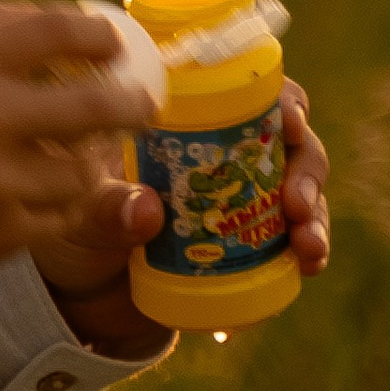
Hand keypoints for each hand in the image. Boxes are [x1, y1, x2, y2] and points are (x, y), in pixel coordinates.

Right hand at [0, 0, 158, 282]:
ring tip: (85, 154)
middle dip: (133, 104)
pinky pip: (58, 217)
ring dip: (92, 160)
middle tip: (141, 105)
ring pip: (82, 170)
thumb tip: (53, 17)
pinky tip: (51, 192)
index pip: (59, 30)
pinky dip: (63, 203)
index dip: (98, 37)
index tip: (111, 46)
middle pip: (97, 104)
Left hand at [38, 73, 331, 355]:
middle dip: (305, 166)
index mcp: (187, 126)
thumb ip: (107, 208)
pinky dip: (308, 250)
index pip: (247, 94)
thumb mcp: (79, 213)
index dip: (279, 99)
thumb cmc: (74, 229)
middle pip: (288, 140)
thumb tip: (147, 213)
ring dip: (315, 214)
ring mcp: (243, 200)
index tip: (288, 119)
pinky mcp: (250, 246)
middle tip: (296, 203)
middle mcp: (225, 155)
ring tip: (307, 247)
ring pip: (300, 190)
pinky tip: (308, 266)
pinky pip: (294, 239)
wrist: (80, 297)